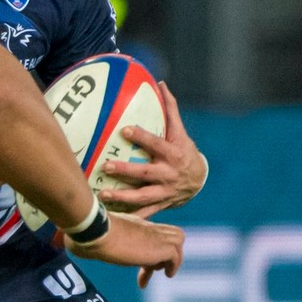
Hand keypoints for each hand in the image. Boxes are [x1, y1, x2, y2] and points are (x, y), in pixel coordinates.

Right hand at [67, 212, 183, 287]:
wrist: (94, 230)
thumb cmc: (86, 232)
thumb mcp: (89, 234)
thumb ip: (88, 238)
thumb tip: (70, 244)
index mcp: (132, 224)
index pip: (150, 234)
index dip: (147, 249)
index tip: (138, 265)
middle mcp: (146, 228)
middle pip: (169, 235)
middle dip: (164, 253)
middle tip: (150, 269)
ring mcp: (154, 236)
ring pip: (177, 242)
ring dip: (170, 259)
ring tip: (158, 272)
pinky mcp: (159, 248)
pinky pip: (175, 256)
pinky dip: (172, 266)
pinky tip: (164, 275)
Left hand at [98, 82, 208, 219]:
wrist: (199, 181)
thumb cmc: (184, 151)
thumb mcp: (180, 132)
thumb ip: (170, 109)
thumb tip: (161, 84)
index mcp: (174, 154)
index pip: (157, 144)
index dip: (142, 137)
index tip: (124, 129)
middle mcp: (169, 174)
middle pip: (146, 173)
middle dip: (126, 170)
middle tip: (106, 166)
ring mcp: (165, 192)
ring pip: (142, 197)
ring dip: (122, 197)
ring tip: (103, 194)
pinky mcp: (161, 206)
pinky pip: (144, 213)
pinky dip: (129, 216)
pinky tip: (111, 217)